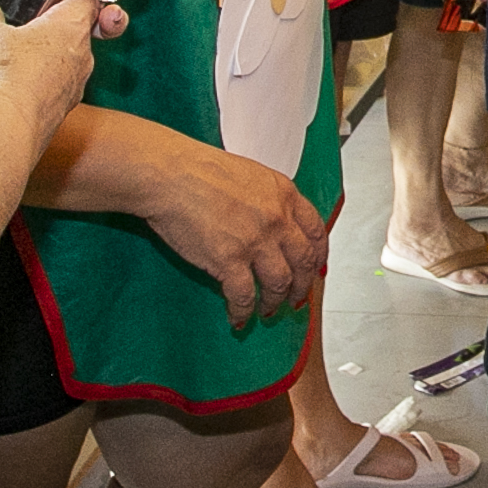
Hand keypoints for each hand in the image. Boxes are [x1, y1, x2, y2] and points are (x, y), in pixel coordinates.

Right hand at [0, 0, 99, 146]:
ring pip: (32, 68)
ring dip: (0, 64)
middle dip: (17, 35)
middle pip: (51, 36)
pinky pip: (24, 94)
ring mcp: (67, 91)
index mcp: (70, 27)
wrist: (2, 132)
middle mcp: (79, 59)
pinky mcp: (51, 118)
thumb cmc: (0, 75)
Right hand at [132, 139, 332, 324]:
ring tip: (267, 311)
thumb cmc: (198, 169)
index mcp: (284, 194)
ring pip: (279, 283)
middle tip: (296, 299)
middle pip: (303, 262)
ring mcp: (256, 241)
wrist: (169, 174)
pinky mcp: (229, 260)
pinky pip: (244, 296)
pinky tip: (238, 318)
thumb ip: (267, 199)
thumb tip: (271, 221)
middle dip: (302, 286)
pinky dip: (243, 311)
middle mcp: (277, 219)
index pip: (316, 231)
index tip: (316, 269)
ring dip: (274, 302)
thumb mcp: (250, 175)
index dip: (318, 256)